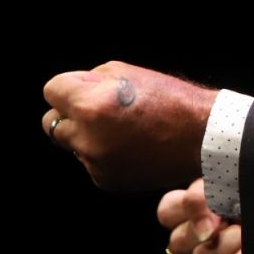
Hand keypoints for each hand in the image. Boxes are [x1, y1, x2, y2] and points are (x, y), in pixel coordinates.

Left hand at [41, 60, 218, 191]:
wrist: (203, 139)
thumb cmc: (171, 101)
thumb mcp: (130, 72)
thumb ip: (93, 79)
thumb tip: (74, 90)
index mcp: (91, 107)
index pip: (52, 90)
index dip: (69, 86)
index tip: (84, 88)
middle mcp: (87, 138)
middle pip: (51, 123)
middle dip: (70, 113)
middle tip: (99, 110)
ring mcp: (96, 163)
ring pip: (73, 144)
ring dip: (88, 135)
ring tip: (124, 130)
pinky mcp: (106, 180)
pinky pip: (91, 162)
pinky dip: (104, 154)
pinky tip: (131, 147)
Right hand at [157, 179, 253, 253]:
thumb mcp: (240, 179)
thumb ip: (212, 186)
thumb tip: (198, 210)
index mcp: (199, 211)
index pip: (169, 211)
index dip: (183, 206)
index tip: (205, 199)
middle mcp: (202, 240)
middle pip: (179, 241)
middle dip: (204, 228)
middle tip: (228, 218)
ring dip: (229, 243)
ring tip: (250, 233)